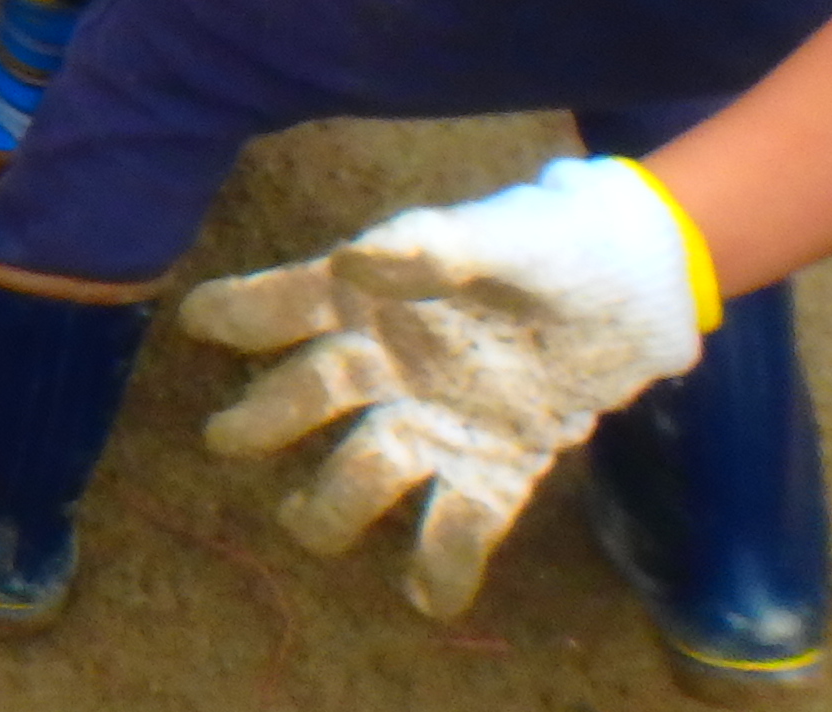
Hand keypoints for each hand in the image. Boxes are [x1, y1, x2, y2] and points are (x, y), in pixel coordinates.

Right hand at [183, 155, 709, 616]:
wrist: (637, 287)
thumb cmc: (557, 242)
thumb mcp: (500, 235)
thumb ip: (431, 249)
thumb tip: (355, 261)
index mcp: (381, 294)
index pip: (293, 304)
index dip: (241, 313)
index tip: (194, 323)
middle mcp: (394, 363)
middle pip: (314, 396)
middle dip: (265, 421)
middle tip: (226, 443)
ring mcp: (442, 419)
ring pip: (372, 468)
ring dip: (338, 503)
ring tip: (310, 528)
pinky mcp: (498, 463)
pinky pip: (460, 519)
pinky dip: (445, 562)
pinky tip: (429, 597)